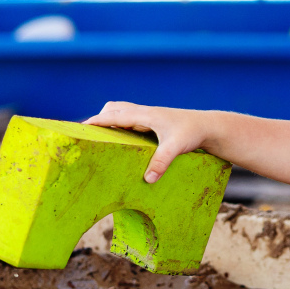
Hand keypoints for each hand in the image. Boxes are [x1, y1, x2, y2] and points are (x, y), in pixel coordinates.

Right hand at [84, 102, 209, 182]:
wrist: (208, 126)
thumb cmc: (192, 133)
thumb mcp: (176, 148)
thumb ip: (161, 162)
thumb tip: (148, 179)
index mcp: (145, 115)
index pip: (115, 115)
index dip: (97, 121)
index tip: (81, 127)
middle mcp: (144, 112)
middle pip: (114, 109)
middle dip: (100, 118)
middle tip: (87, 134)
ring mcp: (148, 116)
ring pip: (122, 112)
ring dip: (110, 120)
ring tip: (101, 137)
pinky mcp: (153, 121)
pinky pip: (130, 119)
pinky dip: (120, 124)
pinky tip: (120, 139)